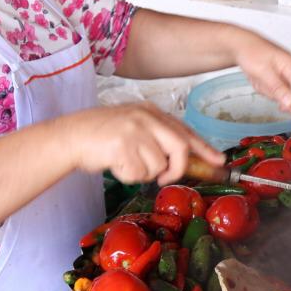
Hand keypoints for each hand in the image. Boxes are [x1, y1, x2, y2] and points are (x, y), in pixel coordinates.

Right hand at [66, 103, 222, 185]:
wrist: (71, 136)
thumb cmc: (102, 136)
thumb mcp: (134, 127)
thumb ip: (157, 138)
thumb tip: (183, 160)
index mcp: (151, 112)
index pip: (185, 131)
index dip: (204, 148)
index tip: (219, 161)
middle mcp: (146, 117)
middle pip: (180, 147)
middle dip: (177, 168)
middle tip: (164, 178)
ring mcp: (135, 130)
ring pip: (158, 165)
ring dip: (144, 173)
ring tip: (124, 163)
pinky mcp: (123, 145)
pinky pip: (139, 173)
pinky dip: (129, 176)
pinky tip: (115, 165)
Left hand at [235, 35, 290, 113]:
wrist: (243, 45)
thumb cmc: (252, 53)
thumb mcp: (263, 72)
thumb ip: (278, 88)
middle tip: (277, 103)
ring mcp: (290, 73)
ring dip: (276, 95)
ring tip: (262, 83)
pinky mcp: (284, 76)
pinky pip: (282, 91)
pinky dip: (271, 91)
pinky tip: (262, 82)